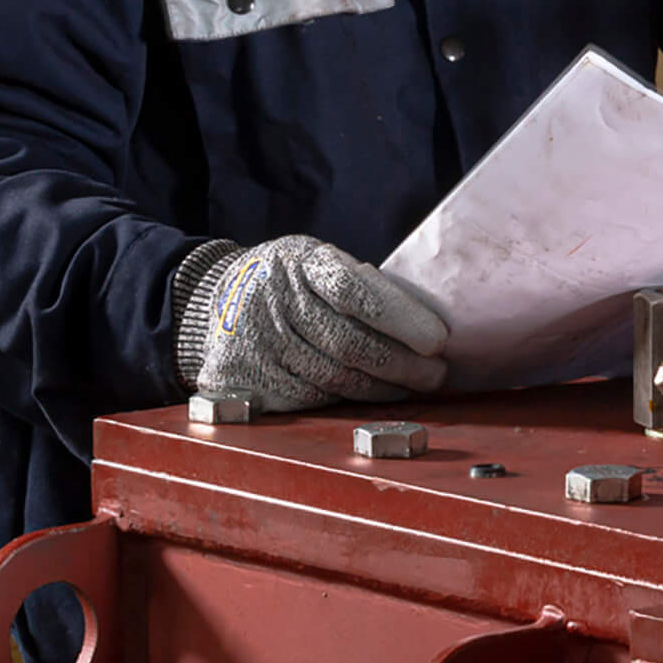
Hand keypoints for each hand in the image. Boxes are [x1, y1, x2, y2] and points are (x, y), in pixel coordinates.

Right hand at [176, 235, 449, 412]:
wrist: (222, 293)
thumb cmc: (296, 279)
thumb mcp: (323, 262)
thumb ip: (364, 285)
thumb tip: (428, 322)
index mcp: (303, 263)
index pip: (354, 291)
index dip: (400, 318)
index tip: (439, 340)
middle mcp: (273, 300)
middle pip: (347, 343)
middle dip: (402, 364)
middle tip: (437, 374)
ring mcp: (254, 341)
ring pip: (331, 378)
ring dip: (380, 388)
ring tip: (413, 386)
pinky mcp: (240, 378)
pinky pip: (307, 397)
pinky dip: (346, 399)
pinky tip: (370, 395)